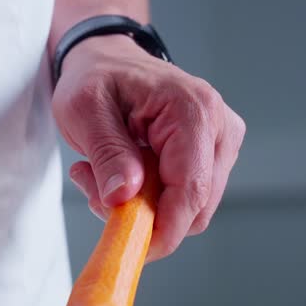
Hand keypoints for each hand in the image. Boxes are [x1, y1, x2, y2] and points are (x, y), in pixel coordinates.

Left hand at [53, 36, 245, 259]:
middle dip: (144, 215)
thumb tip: (124, 198)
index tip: (127, 246)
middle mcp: (220, 128)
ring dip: (141, 207)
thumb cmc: (97, 77)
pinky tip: (122, 173)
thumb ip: (107, 153)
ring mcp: (221, 144)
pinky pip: (184, 200)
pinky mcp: (211, 157)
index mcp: (194, 110)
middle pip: (195, 208)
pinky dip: (149, 200)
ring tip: (102, 175)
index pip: (190, 191)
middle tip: (95, 190)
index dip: (162, 230)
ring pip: (189, 210)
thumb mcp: (85, 110)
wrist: (107, 59)